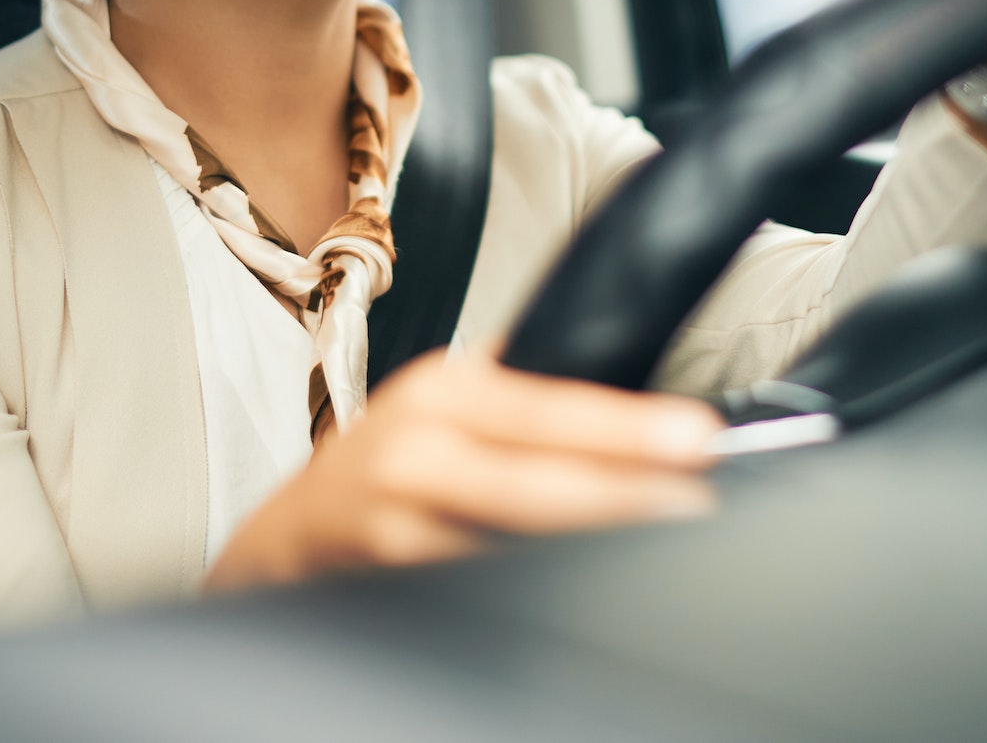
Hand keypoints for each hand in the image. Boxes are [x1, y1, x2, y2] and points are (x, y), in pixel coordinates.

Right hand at [203, 344, 723, 591]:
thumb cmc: (385, 464)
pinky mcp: (389, 584)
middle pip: (534, 481)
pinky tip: (580, 590)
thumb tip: (632, 397)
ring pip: (509, 543)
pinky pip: (477, 589)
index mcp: (442, 394)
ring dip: (586, 547)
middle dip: (621, 493)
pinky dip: (531, 592)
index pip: (548, 409)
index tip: (695, 438)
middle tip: (695, 500)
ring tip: (654, 540)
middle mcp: (414, 451)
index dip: (625, 427)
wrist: (291, 534)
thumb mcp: (445, 403)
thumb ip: (522, 395)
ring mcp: (397, 524)